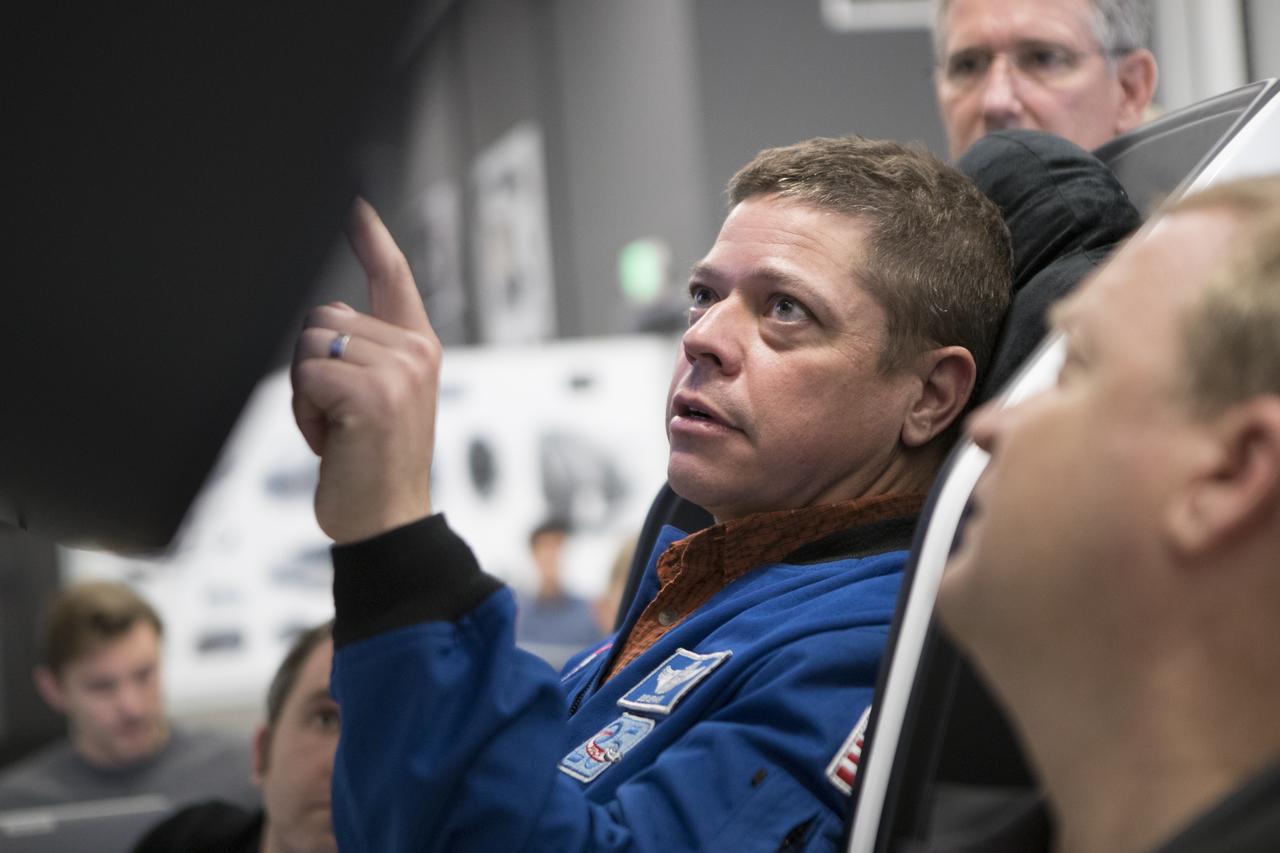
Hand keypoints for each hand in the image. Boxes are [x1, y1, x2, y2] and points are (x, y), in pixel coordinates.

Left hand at [291, 198, 440, 542]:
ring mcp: (398, 371)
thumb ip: (367, 354)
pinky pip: (304, 377)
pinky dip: (303, 414)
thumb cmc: (374, 464)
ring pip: (309, 344)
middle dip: (313, 367)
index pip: (393, 277)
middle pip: (323, 317)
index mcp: (420, 348)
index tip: (355, 202)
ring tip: (338, 430)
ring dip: (305, 393)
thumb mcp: (383, 399)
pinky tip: (332, 443)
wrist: (387, 523)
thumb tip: (328, 322)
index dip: (372, 237)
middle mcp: (416, 351)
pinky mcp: (372, 394)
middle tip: (341, 417)